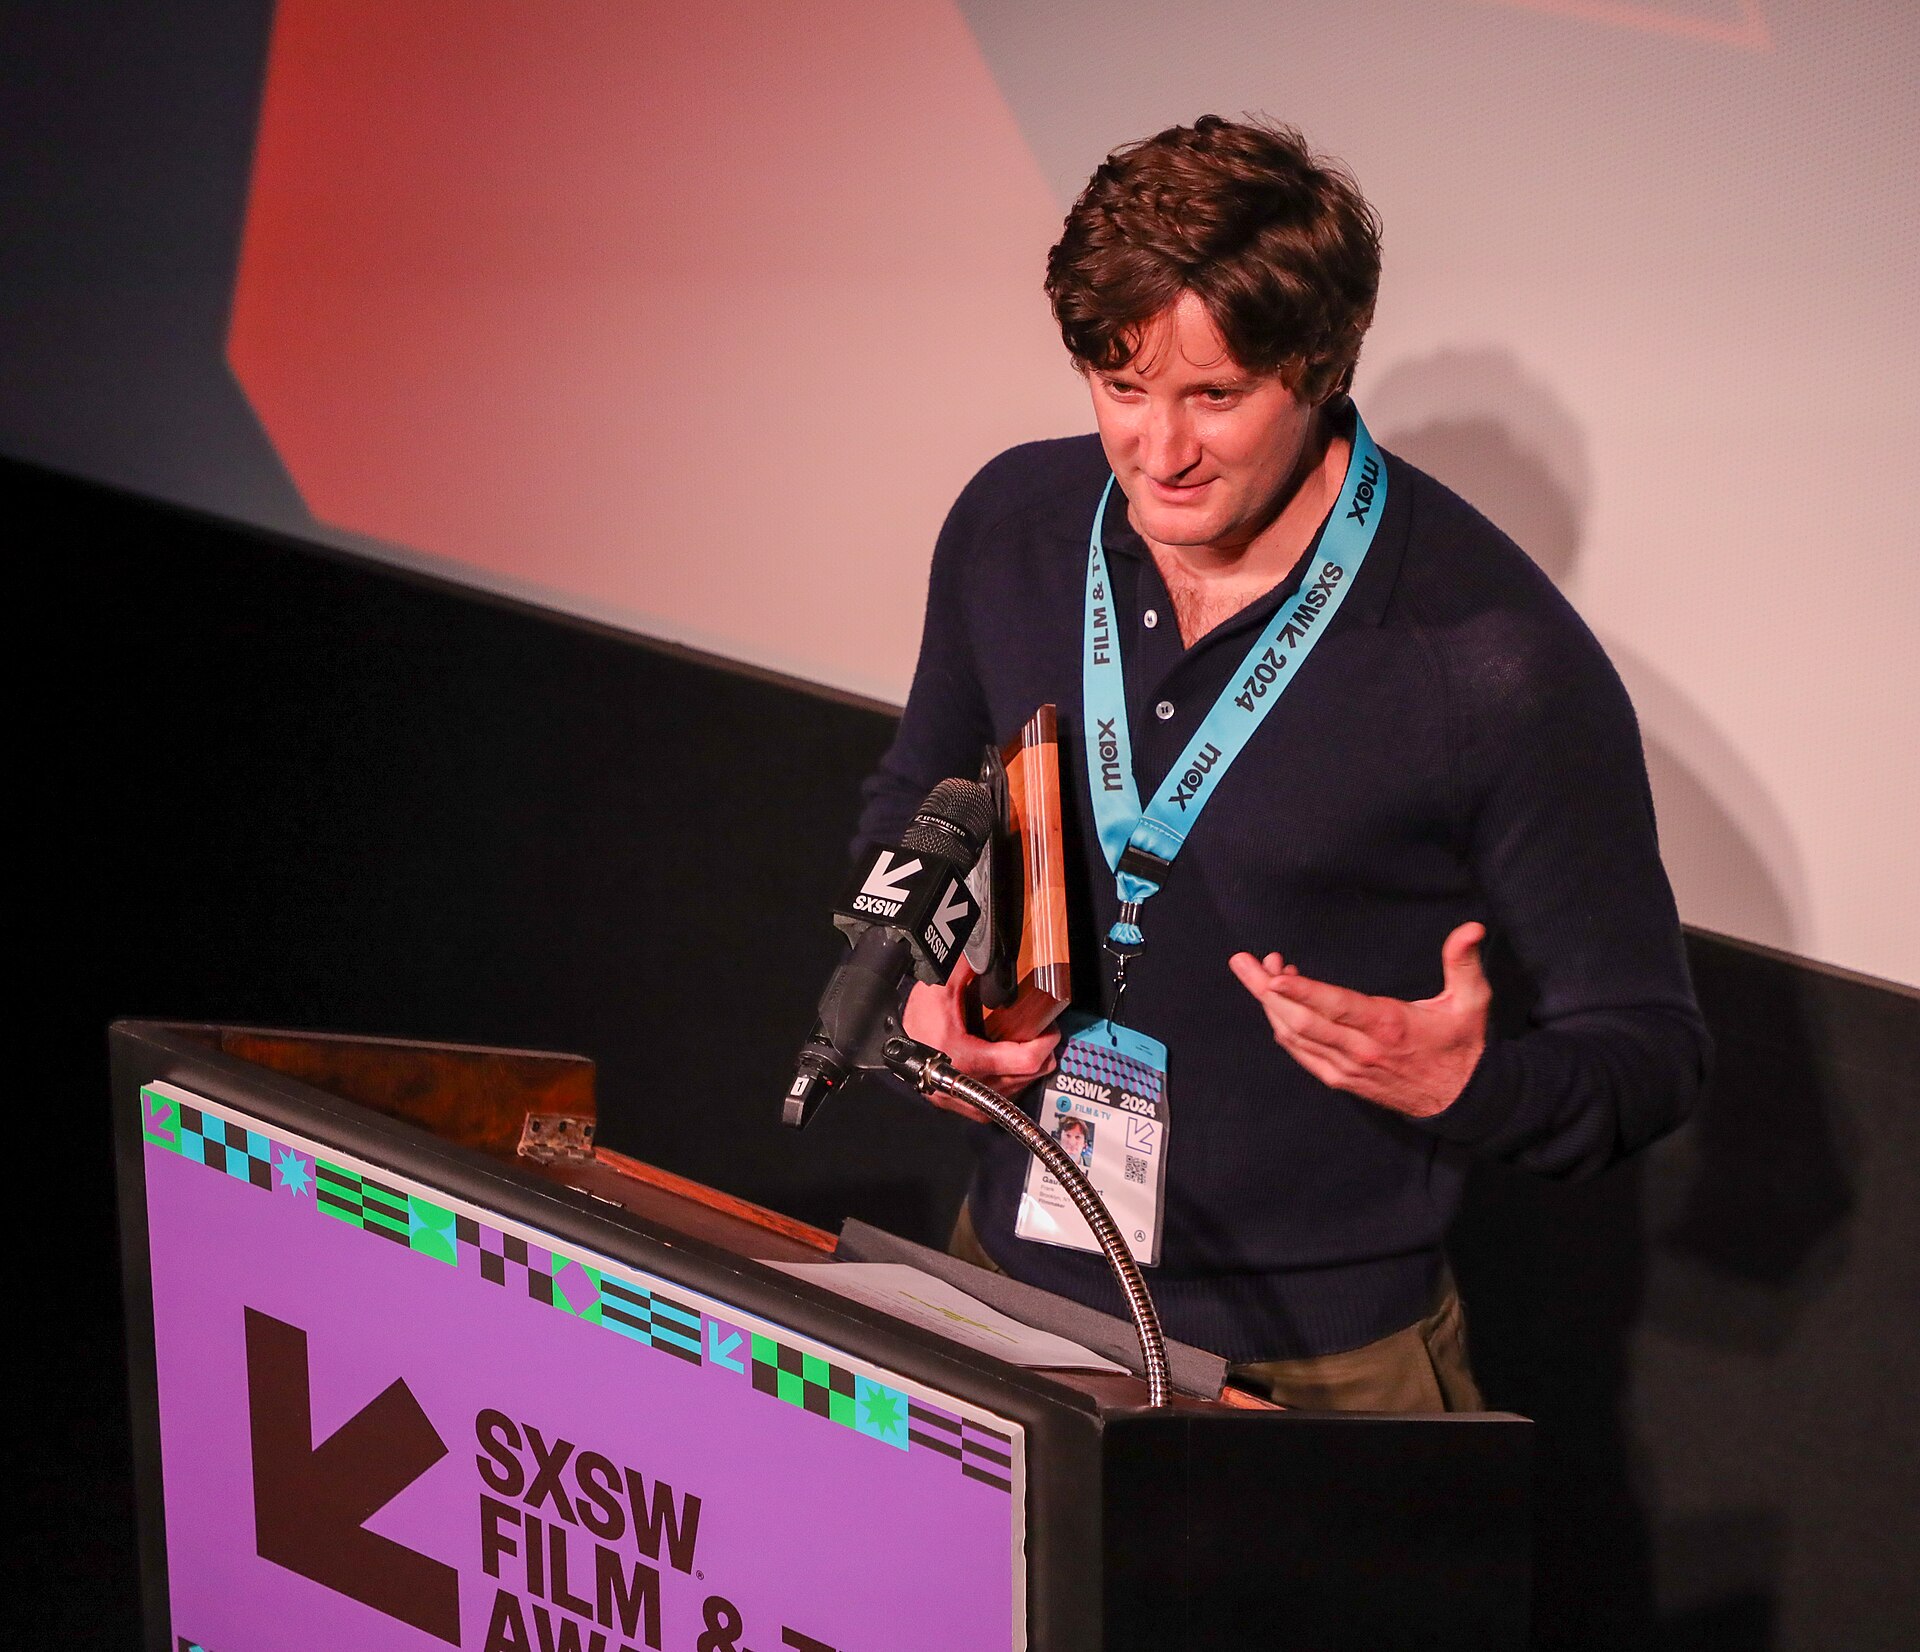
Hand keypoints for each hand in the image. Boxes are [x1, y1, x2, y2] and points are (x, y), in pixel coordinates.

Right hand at [902, 956, 1060, 1121]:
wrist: (894, 1053)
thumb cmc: (912, 1026)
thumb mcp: (937, 990)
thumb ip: (964, 969)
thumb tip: (983, 946)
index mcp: (970, 1060)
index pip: (1026, 1060)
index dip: (1046, 1042)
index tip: (1049, 1027)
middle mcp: (974, 1088)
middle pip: (1030, 1076)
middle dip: (1041, 1053)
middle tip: (1039, 1031)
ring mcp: (972, 1103)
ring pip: (1019, 1089)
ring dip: (1027, 1067)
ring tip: (1023, 1043)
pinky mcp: (969, 1108)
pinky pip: (1005, 1098)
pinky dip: (1013, 1080)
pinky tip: (1006, 1061)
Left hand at [1227, 923, 1490, 1118]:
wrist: (1462, 1101)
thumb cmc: (1463, 1044)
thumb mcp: (1472, 1001)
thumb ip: (1464, 963)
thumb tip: (1472, 928)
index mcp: (1388, 1025)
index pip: (1335, 1008)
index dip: (1300, 992)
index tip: (1272, 974)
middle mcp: (1361, 1050)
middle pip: (1299, 1021)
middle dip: (1265, 991)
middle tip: (1243, 962)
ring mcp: (1347, 1068)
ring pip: (1294, 1037)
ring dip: (1270, 1005)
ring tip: (1257, 973)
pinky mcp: (1341, 1080)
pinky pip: (1301, 1053)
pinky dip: (1282, 1027)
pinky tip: (1277, 1004)